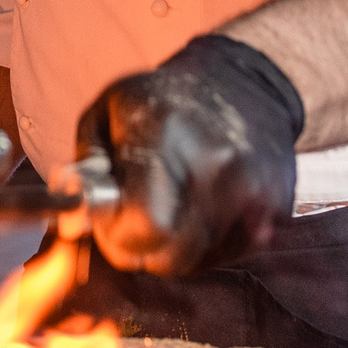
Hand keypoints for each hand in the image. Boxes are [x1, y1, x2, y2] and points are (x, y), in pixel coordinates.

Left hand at [75, 35, 304, 274]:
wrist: (248, 84)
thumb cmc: (164, 101)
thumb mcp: (108, 112)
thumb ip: (86, 168)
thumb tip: (72, 217)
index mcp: (165, 133)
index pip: (143, 224)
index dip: (117, 235)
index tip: (110, 220)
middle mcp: (215, 162)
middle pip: (169, 255)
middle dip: (141, 248)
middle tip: (135, 221)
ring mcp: (252, 188)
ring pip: (196, 262)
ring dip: (172, 249)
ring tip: (169, 210)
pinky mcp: (275, 208)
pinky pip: (227, 256)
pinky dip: (206, 245)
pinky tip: (201, 209)